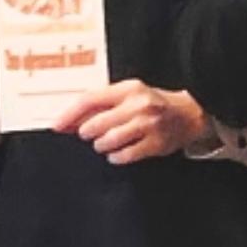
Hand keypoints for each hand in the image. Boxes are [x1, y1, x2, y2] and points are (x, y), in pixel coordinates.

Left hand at [59, 80, 206, 164]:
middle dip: (87, 133)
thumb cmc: (154, 104)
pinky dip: (116, 157)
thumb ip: (101, 106)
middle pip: (96, 124)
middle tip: (91, 134)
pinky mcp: (156, 143)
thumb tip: (68, 122)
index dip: (69, 115)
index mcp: (129, 89)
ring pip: (108, 141)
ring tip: (106, 143)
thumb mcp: (129, 95)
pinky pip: (124, 155)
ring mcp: (148, 125)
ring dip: (101, 146)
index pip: (90, 100)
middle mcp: (138, 105)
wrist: (190, 114)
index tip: (57, 126)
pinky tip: (118, 153)